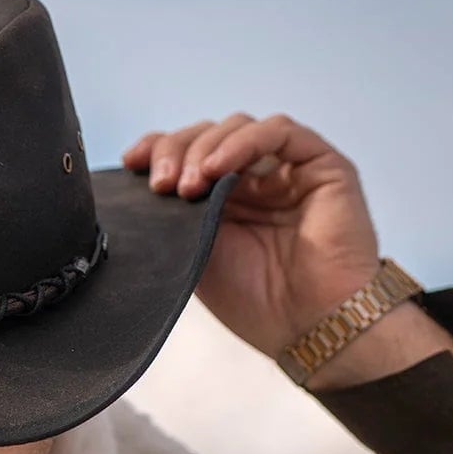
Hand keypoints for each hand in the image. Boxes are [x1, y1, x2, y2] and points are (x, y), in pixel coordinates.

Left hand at [121, 112, 380, 356]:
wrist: (306, 325)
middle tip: (160, 185)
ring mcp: (287, 169)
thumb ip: (173, 218)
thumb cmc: (255, 300)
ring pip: (237, 128)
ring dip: (204, 149)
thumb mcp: (193, 255)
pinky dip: (242, 142)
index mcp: (223, 198)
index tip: (130, 162)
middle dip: (175, 151)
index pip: (186, 153)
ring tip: (186, 185)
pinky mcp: (322, 164)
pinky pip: (278, 132)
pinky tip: (216, 167)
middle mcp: (255, 178)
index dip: (157, 148)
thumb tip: (133, 190)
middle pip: (207, 135)